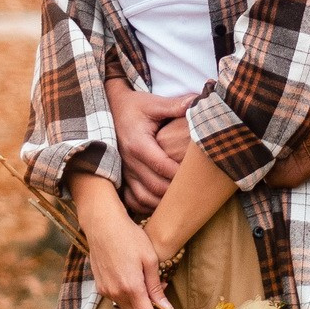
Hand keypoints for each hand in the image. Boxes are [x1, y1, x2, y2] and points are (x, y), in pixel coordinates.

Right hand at [71, 175, 172, 308]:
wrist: (102, 225)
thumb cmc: (130, 237)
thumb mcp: (150, 260)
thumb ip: (156, 287)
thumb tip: (166, 308)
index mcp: (131, 288)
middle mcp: (116, 293)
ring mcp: (106, 290)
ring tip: (154, 301)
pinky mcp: (100, 285)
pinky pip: (118, 300)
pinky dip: (130, 301)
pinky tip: (138, 290)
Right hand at [110, 78, 193, 214]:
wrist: (110, 108)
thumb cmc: (134, 107)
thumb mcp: (153, 103)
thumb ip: (175, 106)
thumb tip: (199, 102)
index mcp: (138, 144)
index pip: (163, 167)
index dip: (181, 174)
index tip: (199, 175)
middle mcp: (129, 162)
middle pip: (155, 186)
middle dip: (176, 192)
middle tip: (196, 191)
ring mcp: (123, 172)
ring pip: (144, 198)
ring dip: (163, 203)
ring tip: (182, 200)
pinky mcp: (121, 177)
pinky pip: (133, 200)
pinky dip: (147, 206)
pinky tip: (162, 203)